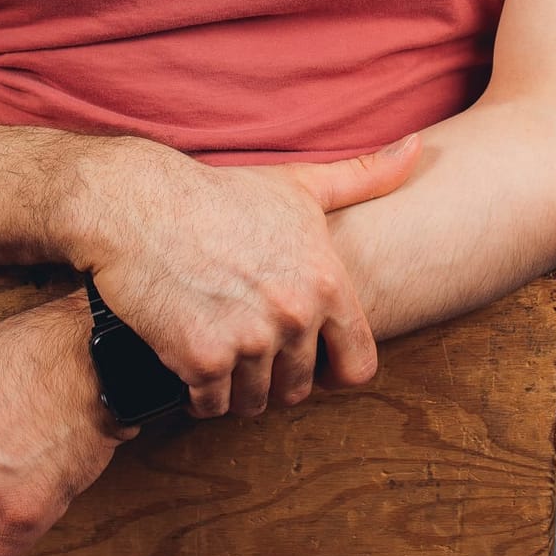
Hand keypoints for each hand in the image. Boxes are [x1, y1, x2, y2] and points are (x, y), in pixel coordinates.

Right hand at [79, 130, 422, 419]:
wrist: (137, 202)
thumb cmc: (218, 194)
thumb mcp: (298, 184)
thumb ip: (363, 177)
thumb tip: (418, 150)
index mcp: (326, 282)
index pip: (358, 367)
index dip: (331, 367)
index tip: (303, 353)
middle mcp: (295, 316)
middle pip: (298, 390)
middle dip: (273, 376)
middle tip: (244, 343)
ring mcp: (249, 341)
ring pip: (252, 402)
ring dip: (233, 385)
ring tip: (215, 344)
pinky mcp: (200, 359)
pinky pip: (209, 405)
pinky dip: (195, 391)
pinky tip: (185, 354)